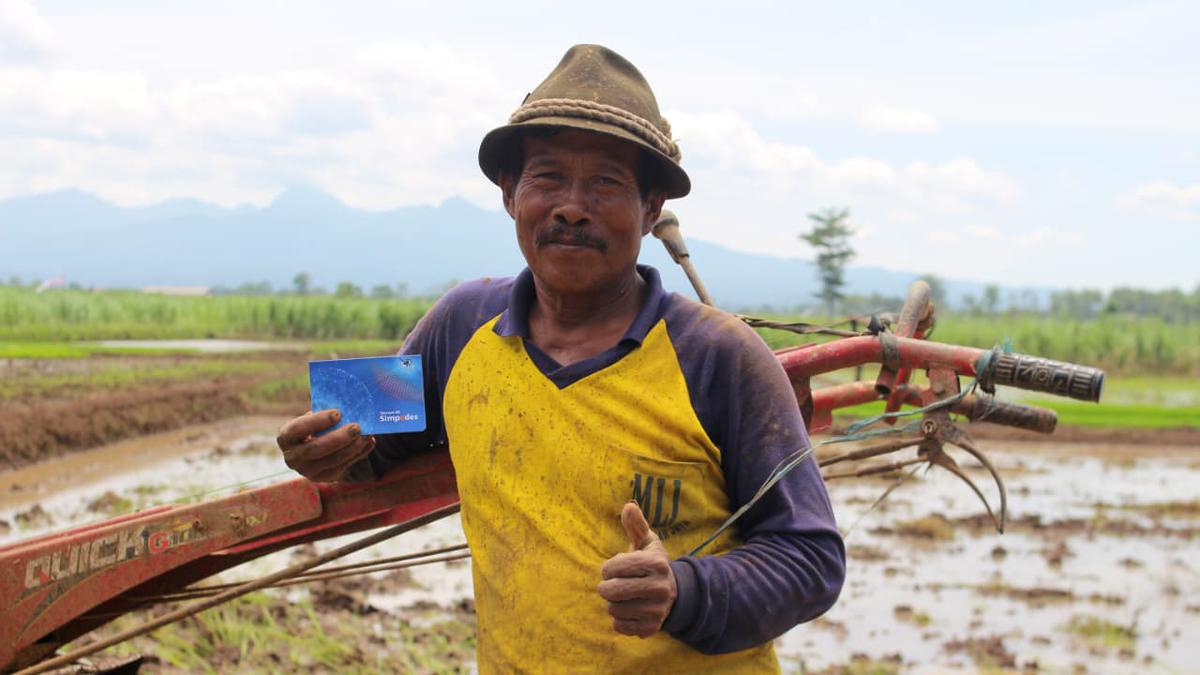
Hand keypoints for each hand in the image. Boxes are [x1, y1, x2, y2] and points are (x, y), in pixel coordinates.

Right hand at [276, 409, 375, 481]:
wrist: (315, 448)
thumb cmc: (315, 425)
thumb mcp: (314, 418)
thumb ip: (326, 415)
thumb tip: (350, 406)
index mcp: (286, 438)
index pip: (298, 429)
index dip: (317, 421)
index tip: (338, 413)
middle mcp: (293, 457)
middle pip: (316, 449)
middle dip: (338, 438)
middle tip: (357, 427)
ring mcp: (308, 471)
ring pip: (333, 460)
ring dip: (353, 447)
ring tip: (367, 434)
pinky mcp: (325, 478)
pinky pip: (344, 467)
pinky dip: (359, 453)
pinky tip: (369, 442)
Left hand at [598, 501, 677, 637]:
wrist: (673, 594)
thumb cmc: (651, 563)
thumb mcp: (646, 542)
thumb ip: (636, 525)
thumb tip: (628, 505)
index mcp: (657, 563)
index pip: (613, 567)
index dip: (607, 568)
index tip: (613, 569)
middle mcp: (660, 587)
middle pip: (611, 591)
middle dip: (606, 587)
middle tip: (612, 585)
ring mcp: (657, 610)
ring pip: (613, 609)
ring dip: (613, 603)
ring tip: (624, 597)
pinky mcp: (651, 628)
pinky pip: (619, 626)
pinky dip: (618, 619)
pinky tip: (628, 610)